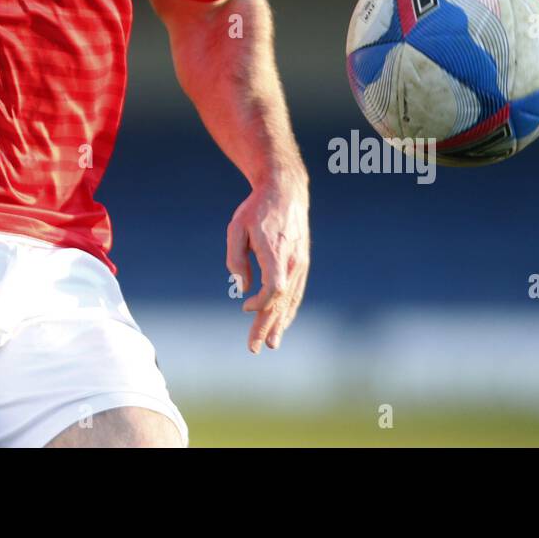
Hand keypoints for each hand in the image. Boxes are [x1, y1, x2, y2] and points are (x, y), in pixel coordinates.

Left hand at [226, 172, 309, 352]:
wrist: (285, 190)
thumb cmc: (256, 208)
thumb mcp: (236, 228)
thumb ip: (236, 258)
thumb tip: (242, 287)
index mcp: (276, 252)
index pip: (274, 288)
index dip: (260, 304)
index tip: (244, 308)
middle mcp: (293, 261)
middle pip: (282, 301)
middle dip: (268, 325)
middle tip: (255, 348)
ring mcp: (300, 263)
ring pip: (291, 299)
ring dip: (280, 323)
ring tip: (271, 343)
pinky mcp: (302, 262)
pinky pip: (296, 291)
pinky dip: (289, 309)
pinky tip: (282, 322)